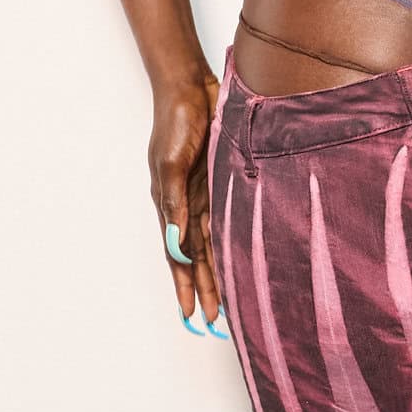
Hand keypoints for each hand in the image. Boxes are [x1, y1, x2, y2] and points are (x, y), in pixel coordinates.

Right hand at [151, 68, 225, 335]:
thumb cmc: (174, 122)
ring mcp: (207, 195)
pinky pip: (229, 220)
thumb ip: (174, 203)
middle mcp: (189, 206)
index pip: (178, 257)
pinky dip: (233, 243)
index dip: (185, 287)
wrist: (192, 88)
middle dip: (207, 290)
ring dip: (221, 274)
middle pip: (198, 259)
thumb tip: (176, 243)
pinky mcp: (224, 182)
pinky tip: (243, 260)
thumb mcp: (169, 163)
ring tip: (231, 303)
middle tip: (216, 322)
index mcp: (170, 206)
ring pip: (215, 245)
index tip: (191, 317)